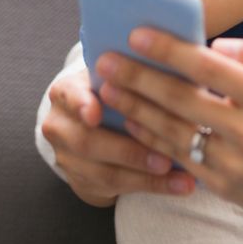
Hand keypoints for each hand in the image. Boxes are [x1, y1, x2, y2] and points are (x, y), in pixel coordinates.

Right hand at [39, 69, 197, 205]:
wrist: (94, 122)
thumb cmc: (119, 90)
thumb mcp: (120, 76)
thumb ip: (138, 68)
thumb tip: (182, 54)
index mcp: (67, 90)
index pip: (70, 95)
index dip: (81, 104)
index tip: (96, 113)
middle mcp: (60, 124)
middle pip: (88, 142)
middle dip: (130, 151)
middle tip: (165, 157)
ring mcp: (68, 157)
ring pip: (105, 173)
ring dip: (147, 176)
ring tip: (181, 177)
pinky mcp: (84, 182)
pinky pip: (117, 189)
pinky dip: (152, 187)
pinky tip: (180, 185)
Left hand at [96, 30, 242, 234]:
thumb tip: (219, 44)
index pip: (210, 68)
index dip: (171, 50)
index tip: (138, 34)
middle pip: (182, 99)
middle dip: (138, 77)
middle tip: (106, 60)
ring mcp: (234, 163)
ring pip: (173, 132)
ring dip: (136, 109)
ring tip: (108, 90)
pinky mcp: (224, 186)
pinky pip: (179, 158)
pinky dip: (152, 139)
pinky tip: (133, 122)